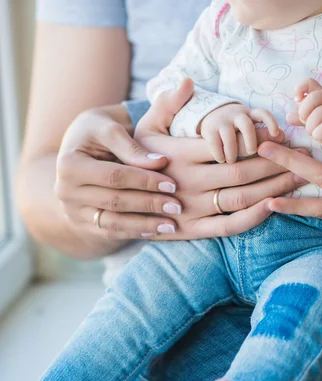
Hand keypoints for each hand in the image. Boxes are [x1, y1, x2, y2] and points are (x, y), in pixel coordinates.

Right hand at [55, 105, 182, 241]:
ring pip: (113, 222)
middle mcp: (65, 191)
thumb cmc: (98, 131)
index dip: (145, 181)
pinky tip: (157, 231)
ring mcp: (72, 211)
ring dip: (145, 225)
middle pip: (114, 201)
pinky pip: (111, 232)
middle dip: (149, 204)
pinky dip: (135, 232)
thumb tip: (160, 163)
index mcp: (69, 164)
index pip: (114, 176)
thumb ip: (132, 146)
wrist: (79, 148)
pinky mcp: (83, 224)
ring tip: (172, 224)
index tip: (172, 184)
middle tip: (178, 206)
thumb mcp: (109, 128)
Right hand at [135, 80, 306, 238]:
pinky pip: (229, 227)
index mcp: (178, 154)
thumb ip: (168, 105)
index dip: (259, 140)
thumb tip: (189, 81)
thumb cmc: (139, 159)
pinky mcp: (192, 231)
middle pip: (242, 171)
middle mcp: (185, 182)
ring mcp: (189, 209)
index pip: (228, 144)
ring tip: (300, 176)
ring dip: (274, 187)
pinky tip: (275, 205)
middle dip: (278, 163)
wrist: (115, 201)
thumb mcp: (146, 128)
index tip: (283, 134)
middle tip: (303, 155)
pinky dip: (254, 218)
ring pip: (240, 198)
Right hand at [199, 103, 280, 163]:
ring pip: (230, 137)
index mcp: (250, 114)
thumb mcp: (249, 126)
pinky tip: (222, 160)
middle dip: (251, 142)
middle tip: (252, 153)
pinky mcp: (209, 129)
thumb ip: (264, 133)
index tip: (277, 135)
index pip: (263, 113)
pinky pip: (215, 143)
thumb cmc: (236, 128)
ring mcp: (222, 121)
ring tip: (232, 161)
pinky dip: (220, 154)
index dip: (271, 122)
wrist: (209, 116)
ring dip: (233, 152)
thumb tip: (283, 139)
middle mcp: (237, 115)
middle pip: (247, 126)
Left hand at [288, 78, 321, 144]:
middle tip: (304, 122)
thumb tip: (288, 117)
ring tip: (313, 133)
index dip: (300, 88)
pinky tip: (320, 137)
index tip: (296, 99)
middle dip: (304, 112)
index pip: (310, 83)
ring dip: (310, 127)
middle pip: (312, 97)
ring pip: (317, 114)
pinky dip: (318, 134)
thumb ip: (302, 118)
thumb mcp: (315, 121)